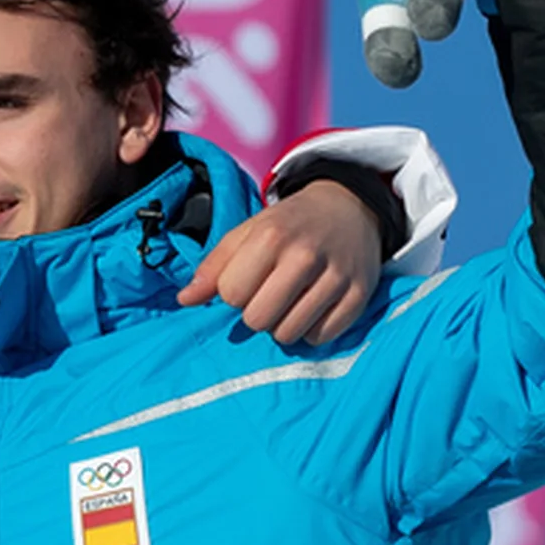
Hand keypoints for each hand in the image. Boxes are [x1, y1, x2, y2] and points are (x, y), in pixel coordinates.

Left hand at [178, 179, 380, 344]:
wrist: (349, 207)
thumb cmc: (289, 225)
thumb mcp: (247, 233)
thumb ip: (213, 267)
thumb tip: (184, 300)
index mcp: (270, 237)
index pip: (231, 294)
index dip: (234, 294)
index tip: (247, 282)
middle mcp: (305, 256)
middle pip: (258, 320)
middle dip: (256, 315)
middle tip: (268, 297)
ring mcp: (336, 276)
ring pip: (289, 333)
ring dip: (283, 326)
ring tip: (290, 303)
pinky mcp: (360, 294)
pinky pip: (321, 336)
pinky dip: (312, 330)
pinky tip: (313, 308)